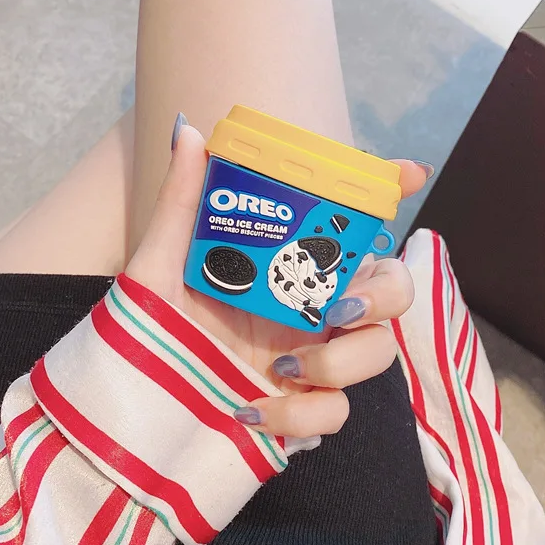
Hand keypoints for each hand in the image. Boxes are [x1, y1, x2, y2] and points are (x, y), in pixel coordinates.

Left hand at [125, 119, 430, 437]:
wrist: (133, 401)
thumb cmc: (154, 324)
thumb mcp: (164, 259)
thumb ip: (182, 199)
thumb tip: (187, 129)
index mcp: (295, 265)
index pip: (357, 225)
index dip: (394, 192)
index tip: (411, 170)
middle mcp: (316, 307)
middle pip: (394, 290)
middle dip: (386, 293)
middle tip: (340, 305)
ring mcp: (317, 360)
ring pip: (379, 353)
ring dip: (341, 360)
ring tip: (284, 367)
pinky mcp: (305, 409)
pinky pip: (336, 413)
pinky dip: (302, 414)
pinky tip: (254, 408)